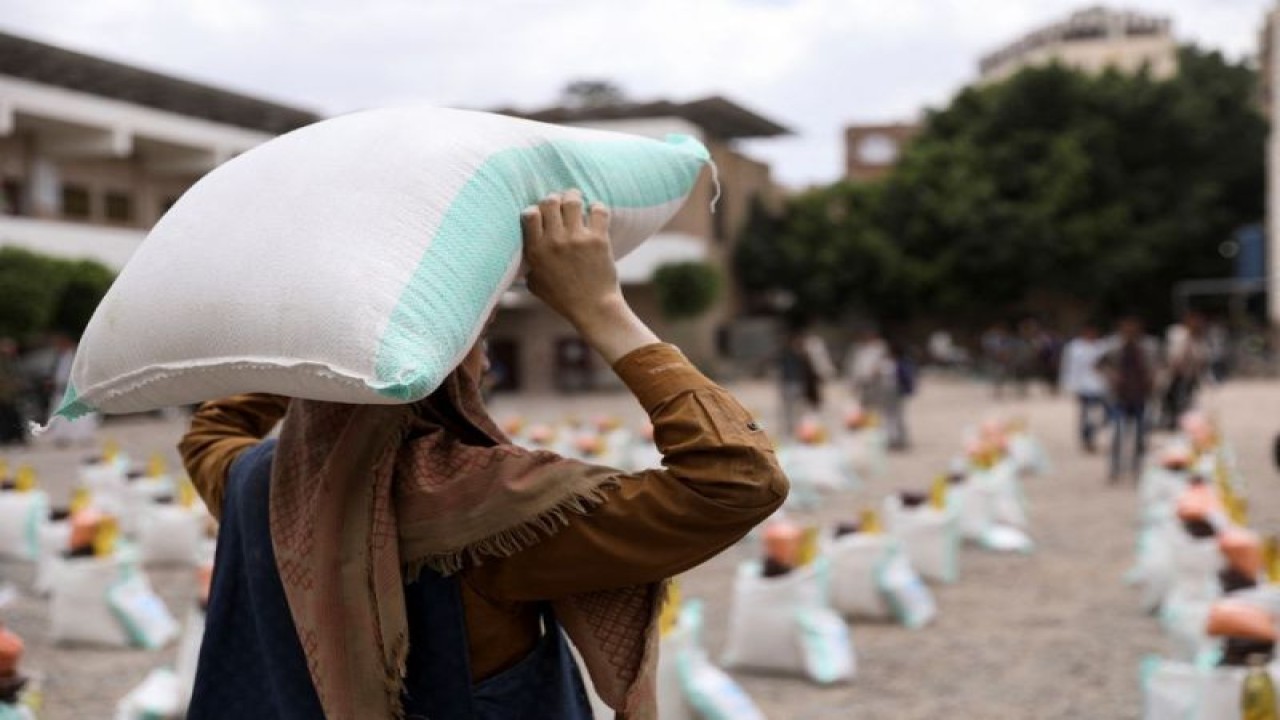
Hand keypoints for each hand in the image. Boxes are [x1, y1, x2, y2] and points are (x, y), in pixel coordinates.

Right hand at [521, 189, 620, 323]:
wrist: (593, 308)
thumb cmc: (563, 299)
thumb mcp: (535, 285)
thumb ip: (528, 267)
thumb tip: (521, 258)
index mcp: (536, 251)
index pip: (530, 214)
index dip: (536, 209)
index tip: (542, 214)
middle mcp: (554, 241)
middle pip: (550, 202)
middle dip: (555, 199)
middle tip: (561, 203)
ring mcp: (577, 239)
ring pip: (572, 201)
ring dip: (573, 196)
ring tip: (576, 198)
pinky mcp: (598, 239)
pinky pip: (598, 210)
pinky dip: (596, 207)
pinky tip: (595, 212)